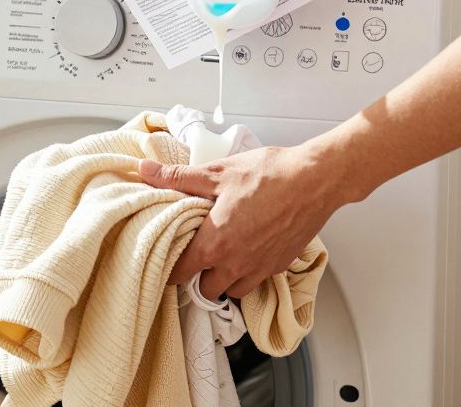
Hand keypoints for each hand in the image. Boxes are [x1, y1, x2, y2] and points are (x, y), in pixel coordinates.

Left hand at [137, 145, 344, 299]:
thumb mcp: (216, 173)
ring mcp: (260, 268)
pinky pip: (257, 281)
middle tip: (194, 256)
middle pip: (205, 290)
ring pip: (233, 290)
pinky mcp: (280, 266)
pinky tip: (248, 250)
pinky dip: (248, 273)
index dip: (170, 269)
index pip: (179, 274)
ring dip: (224, 279)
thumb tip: (145, 170)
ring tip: (221, 256)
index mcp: (214, 245)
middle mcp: (235, 264)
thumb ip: (177, 177)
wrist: (315, 180)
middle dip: (197, 277)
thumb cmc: (268, 175)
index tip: (168, 258)